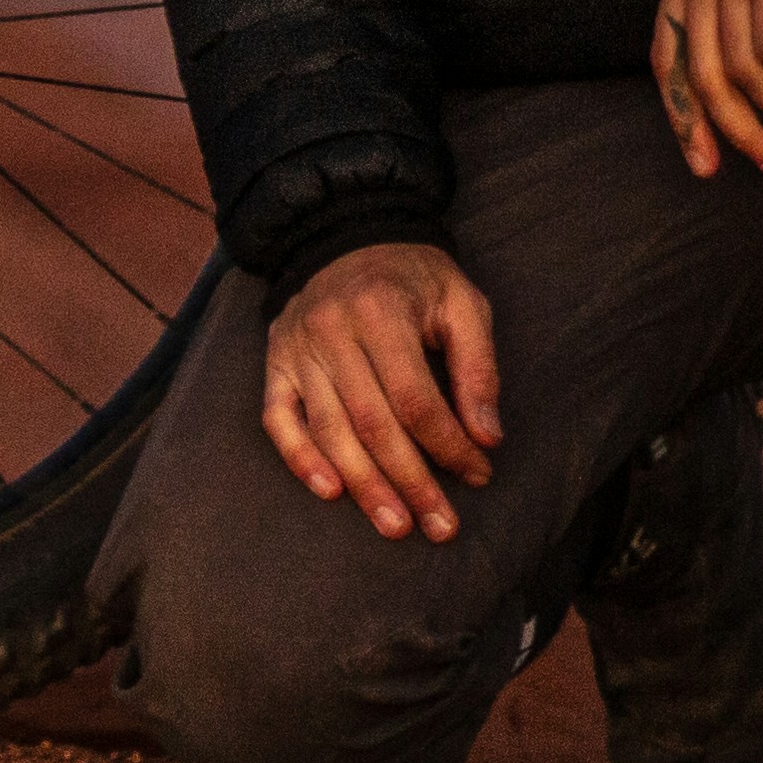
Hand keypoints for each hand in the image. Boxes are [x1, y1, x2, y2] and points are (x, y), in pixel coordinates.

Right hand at [258, 242, 502, 543]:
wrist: (345, 236)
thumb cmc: (413, 278)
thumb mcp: (461, 302)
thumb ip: (478, 367)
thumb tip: (487, 437)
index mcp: (381, 311)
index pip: (416, 397)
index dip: (448, 443)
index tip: (478, 473)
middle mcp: (332, 331)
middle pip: (373, 423)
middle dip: (411, 482)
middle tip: (440, 526)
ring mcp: (297, 349)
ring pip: (329, 430)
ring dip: (364, 485)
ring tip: (396, 525)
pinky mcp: (276, 363)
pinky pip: (278, 419)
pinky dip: (300, 458)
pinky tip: (330, 491)